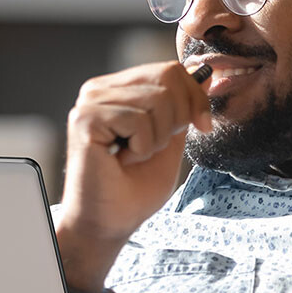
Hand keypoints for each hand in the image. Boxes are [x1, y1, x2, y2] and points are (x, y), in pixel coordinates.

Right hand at [56, 60, 212, 291]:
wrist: (109, 223)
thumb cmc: (136, 188)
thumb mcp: (173, 140)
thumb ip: (185, 106)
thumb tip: (206, 72)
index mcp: (120, 89)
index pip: (171, 69)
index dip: (195, 98)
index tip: (201, 127)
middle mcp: (101, 88)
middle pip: (168, 78)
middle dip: (178, 120)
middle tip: (153, 148)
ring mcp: (90, 101)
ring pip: (157, 100)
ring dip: (157, 139)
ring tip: (133, 156)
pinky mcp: (85, 119)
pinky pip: (138, 121)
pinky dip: (142, 148)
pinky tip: (121, 160)